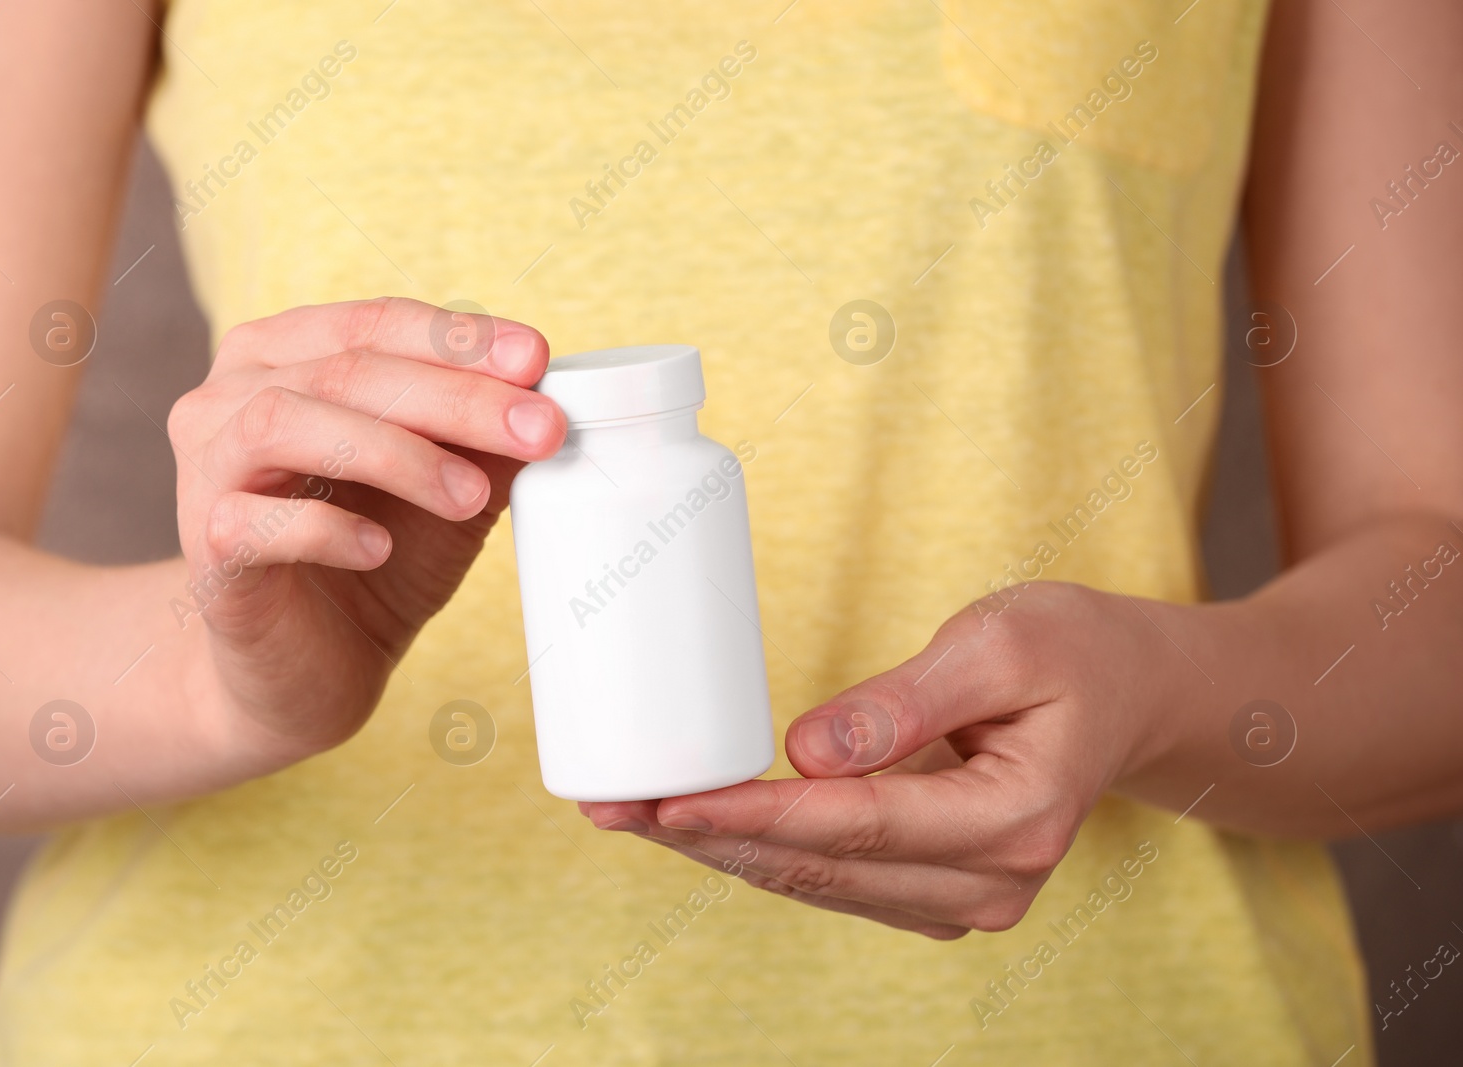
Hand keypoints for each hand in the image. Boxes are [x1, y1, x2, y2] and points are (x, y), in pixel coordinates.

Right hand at [168, 298, 564, 760]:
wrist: (308, 669)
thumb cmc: (377, 557)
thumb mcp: (451, 489)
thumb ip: (485, 440)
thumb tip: (548, 396)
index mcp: (284, 357)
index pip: (375, 323)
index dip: (458, 337)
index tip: (537, 358)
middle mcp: (228, 399)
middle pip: (344, 368)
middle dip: (455, 397)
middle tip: (538, 429)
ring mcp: (206, 473)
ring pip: (285, 421)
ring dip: (394, 452)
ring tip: (470, 495)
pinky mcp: (204, 554)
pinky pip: (254, 522)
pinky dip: (326, 528)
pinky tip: (381, 548)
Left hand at [582, 581, 1169, 938]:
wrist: (1128, 692)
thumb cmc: (1074, 652)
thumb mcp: (1001, 643)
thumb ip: (906, 701)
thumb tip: (806, 753)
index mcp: (1017, 818)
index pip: (857, 825)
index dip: (754, 814)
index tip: (667, 800)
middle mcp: (993, 883)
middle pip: (820, 867)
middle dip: (708, 837)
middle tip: (612, 805)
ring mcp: (966, 899)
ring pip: (816, 883)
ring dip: (720, 849)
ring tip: (628, 811)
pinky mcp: (937, 891)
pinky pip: (834, 878)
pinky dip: (761, 850)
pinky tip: (698, 823)